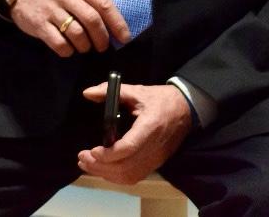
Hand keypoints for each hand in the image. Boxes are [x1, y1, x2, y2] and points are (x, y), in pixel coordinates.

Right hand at [10, 0, 130, 55]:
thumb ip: (91, 2)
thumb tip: (114, 28)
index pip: (104, 4)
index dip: (117, 23)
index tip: (124, 38)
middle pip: (92, 20)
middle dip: (102, 38)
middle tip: (101, 46)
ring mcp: (50, 9)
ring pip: (77, 34)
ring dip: (85, 46)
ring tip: (84, 47)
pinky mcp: (39, 24)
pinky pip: (60, 44)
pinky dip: (68, 51)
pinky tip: (68, 48)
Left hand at [76, 81, 192, 184]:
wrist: (187, 109)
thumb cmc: (160, 99)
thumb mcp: (136, 91)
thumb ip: (109, 91)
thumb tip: (87, 93)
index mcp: (150, 126)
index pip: (129, 148)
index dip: (109, 154)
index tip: (92, 151)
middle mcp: (154, 147)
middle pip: (126, 167)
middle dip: (101, 166)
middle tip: (82, 158)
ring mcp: (157, 158)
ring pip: (130, 175)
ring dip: (107, 174)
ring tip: (87, 165)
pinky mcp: (157, 163)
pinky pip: (136, 176)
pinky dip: (117, 177)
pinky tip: (103, 169)